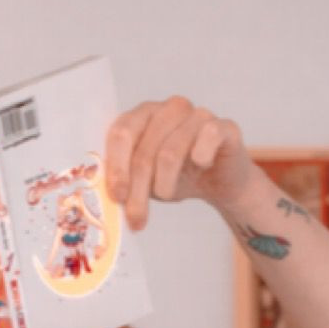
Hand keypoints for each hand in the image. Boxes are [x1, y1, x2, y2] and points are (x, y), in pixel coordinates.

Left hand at [105, 97, 254, 228]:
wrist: (220, 182)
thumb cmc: (177, 177)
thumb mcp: (144, 181)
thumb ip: (124, 182)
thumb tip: (105, 198)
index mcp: (143, 116)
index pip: (122, 133)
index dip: (116, 166)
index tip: (117, 197)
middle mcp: (169, 109)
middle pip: (144, 149)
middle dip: (137, 188)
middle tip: (136, 217)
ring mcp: (197, 114)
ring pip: (170, 152)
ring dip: (165, 184)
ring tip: (166, 195)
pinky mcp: (223, 126)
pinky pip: (207, 137)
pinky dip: (200, 158)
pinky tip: (200, 166)